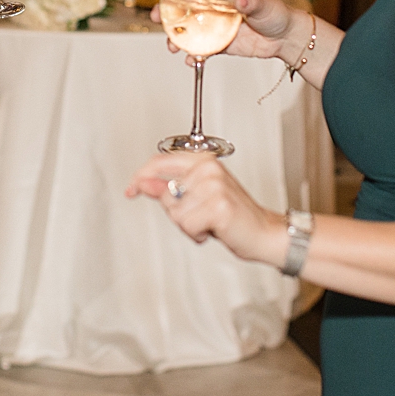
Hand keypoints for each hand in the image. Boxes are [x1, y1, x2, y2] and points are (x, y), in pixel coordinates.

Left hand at [126, 152, 286, 265]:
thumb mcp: (197, 198)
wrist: (264, 233)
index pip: (159, 161)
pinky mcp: (218, 205)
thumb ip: (169, 189)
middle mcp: (208, 169)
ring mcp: (214, 186)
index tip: (131, 189)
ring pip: (175, 213)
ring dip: (188, 225)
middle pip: (164, 194)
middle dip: (177, 212)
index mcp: (203, 161)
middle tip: (200, 215)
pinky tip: (214, 230)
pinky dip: (197, 234)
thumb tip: (142, 184)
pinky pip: (187, 225)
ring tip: (209, 222)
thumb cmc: (233, 216)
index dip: (141, 177)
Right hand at [150, 0, 299, 62]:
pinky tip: (191, 61)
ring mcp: (214, 26)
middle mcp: (213, 8)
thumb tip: (241, 0)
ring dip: (175, 37)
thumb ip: (252, 3)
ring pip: (187, 30)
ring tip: (172, 46)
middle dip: (165, 11)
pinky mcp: (218, 44)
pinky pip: (200, 49)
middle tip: (155, 17)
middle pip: (182, 6)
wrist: (285, 39)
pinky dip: (193, 56)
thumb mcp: (265, 6)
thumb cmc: (277, 14)